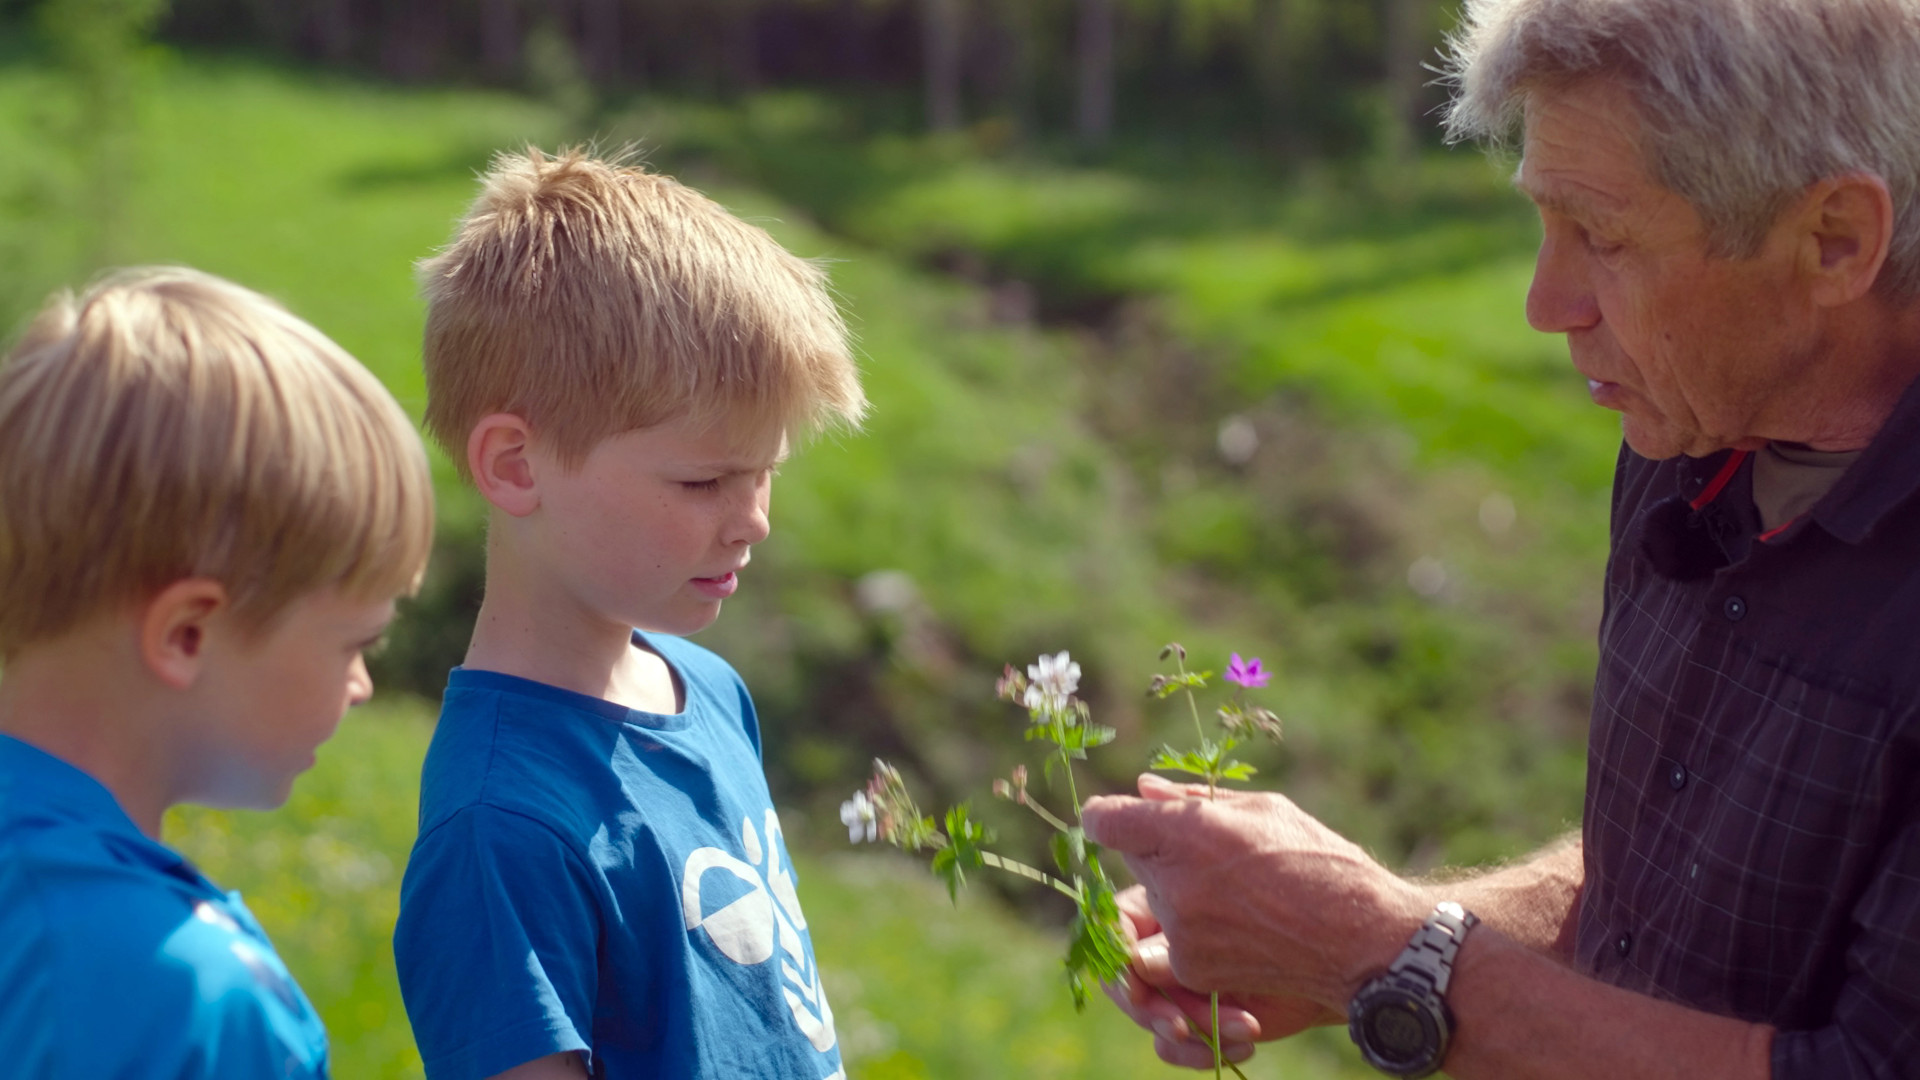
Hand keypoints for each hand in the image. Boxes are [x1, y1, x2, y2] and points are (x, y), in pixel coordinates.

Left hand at [1084, 773, 1426, 1007]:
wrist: (1359, 937)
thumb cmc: (1318, 860)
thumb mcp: (1262, 810)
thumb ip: (1193, 799)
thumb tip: (1144, 787)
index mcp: (1188, 831)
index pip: (1105, 820)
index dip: (1109, 816)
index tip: (1121, 818)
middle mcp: (1174, 881)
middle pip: (1132, 858)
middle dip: (1158, 851)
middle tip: (1209, 855)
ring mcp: (1180, 929)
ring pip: (1153, 899)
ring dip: (1177, 892)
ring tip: (1235, 893)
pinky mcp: (1190, 967)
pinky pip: (1171, 938)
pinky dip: (1194, 931)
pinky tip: (1240, 924)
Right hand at [1103, 886, 1340, 1068]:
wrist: (1331, 958)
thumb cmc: (1285, 918)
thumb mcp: (1230, 919)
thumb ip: (1176, 936)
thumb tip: (1134, 961)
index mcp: (1158, 906)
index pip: (1114, 930)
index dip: (1116, 960)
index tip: (1135, 986)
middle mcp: (1160, 946)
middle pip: (1124, 982)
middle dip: (1152, 1009)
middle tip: (1180, 1025)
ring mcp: (1176, 985)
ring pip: (1151, 1017)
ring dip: (1193, 1028)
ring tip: (1243, 1028)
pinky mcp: (1195, 1020)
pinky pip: (1172, 1047)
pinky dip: (1203, 1051)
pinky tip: (1243, 1043)